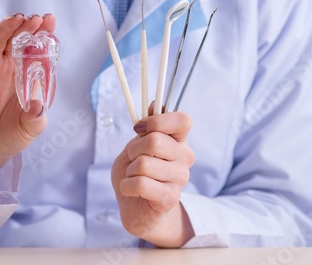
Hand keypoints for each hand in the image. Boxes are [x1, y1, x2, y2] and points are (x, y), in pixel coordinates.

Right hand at [0, 4, 55, 187]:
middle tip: (39, 18)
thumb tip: (36, 104)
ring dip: (9, 27)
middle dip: (29, 28)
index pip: (37, 49)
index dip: (43, 35)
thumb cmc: (13, 136)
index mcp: (27, 76)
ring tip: (20, 18)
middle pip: (19, 40)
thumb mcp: (31, 128)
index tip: (50, 21)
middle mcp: (9, 68)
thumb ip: (36, 117)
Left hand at [111, 105, 194, 247]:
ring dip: (129, 171)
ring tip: (134, 177)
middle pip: (155, 140)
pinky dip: (127, 186)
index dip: (158, 121)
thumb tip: (157, 104)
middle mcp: (184, 157)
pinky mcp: (169, 198)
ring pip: (144, 164)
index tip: (139, 129)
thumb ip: (147, 127)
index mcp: (178, 141)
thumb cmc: (136, 174)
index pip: (182, 120)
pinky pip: (140, 184)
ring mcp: (180, 178)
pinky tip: (131, 190)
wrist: (135, 208)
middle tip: (133, 160)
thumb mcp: (136, 146)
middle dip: (133, 149)